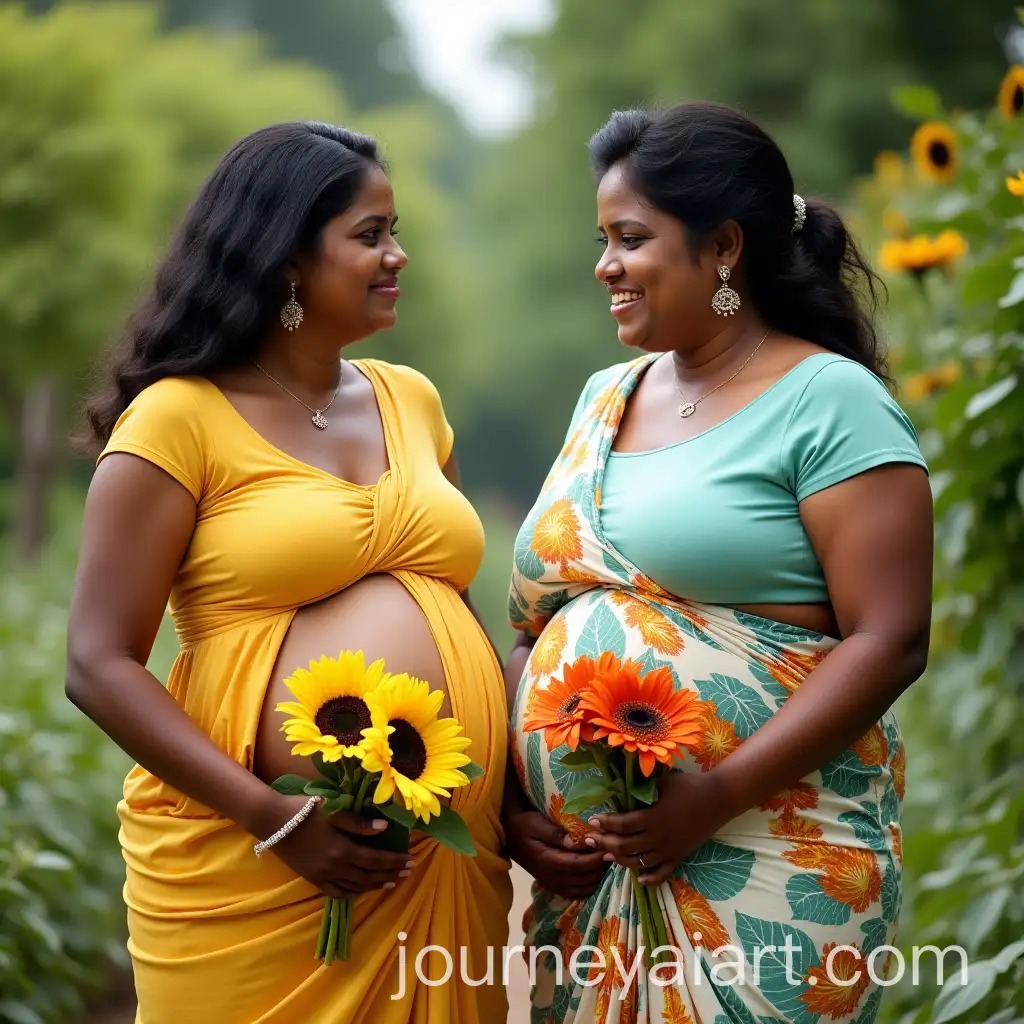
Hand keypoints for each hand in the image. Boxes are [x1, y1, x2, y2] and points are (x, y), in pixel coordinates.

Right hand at [259, 793, 413, 899]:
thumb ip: (358, 822)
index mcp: (342, 849)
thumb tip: (385, 828)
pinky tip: (361, 891)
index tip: (411, 861)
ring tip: (391, 882)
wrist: (271, 820)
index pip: (375, 860)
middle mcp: (334, 867)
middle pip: (369, 876)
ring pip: (355, 887)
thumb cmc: (304, 809)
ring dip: (375, 885)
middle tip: (408, 872)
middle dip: (391, 874)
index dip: (394, 862)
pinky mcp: (311, 878)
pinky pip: (336, 892)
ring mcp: (322, 876)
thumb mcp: (333, 810)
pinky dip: (352, 893)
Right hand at [505, 807, 607, 900]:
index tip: (610, 849)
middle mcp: (552, 878)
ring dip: (597, 876)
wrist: (508, 833)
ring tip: (606, 860)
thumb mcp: (536, 822)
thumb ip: (555, 832)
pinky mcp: (554, 885)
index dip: (596, 859)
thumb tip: (574, 841)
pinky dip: (589, 884)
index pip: (579, 865)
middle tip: (613, 852)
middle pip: (585, 879)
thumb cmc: (523, 824)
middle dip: (601, 867)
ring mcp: (553, 884)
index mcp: (548, 862)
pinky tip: (595, 870)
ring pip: (584, 888)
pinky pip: (577, 891)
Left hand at [584, 771, 741, 884]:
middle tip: (590, 839)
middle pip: (625, 846)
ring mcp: (669, 850)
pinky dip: (650, 878)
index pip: (622, 824)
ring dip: (619, 860)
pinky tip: (639, 878)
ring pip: (639, 862)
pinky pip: (662, 872)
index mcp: (653, 817)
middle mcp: (659, 837)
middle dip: (605, 843)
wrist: (718, 799)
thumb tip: (620, 786)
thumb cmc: (689, 786)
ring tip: (606, 855)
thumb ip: (642, 788)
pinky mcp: (680, 856)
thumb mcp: (662, 782)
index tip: (593, 821)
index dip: (606, 824)